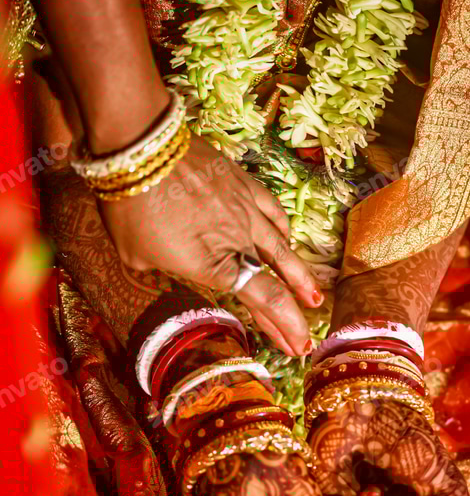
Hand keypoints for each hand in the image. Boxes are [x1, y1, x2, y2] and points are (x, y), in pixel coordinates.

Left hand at [100, 137, 321, 355]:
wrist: (142, 149)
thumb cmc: (131, 207)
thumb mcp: (132, 254)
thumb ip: (152, 270)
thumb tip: (157, 270)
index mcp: (214, 266)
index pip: (264, 300)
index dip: (285, 325)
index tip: (298, 346)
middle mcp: (238, 241)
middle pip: (279, 280)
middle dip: (296, 313)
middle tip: (308, 338)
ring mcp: (246, 210)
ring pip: (283, 246)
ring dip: (300, 274)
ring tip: (313, 294)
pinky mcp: (243, 184)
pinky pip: (273, 211)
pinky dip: (282, 229)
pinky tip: (286, 238)